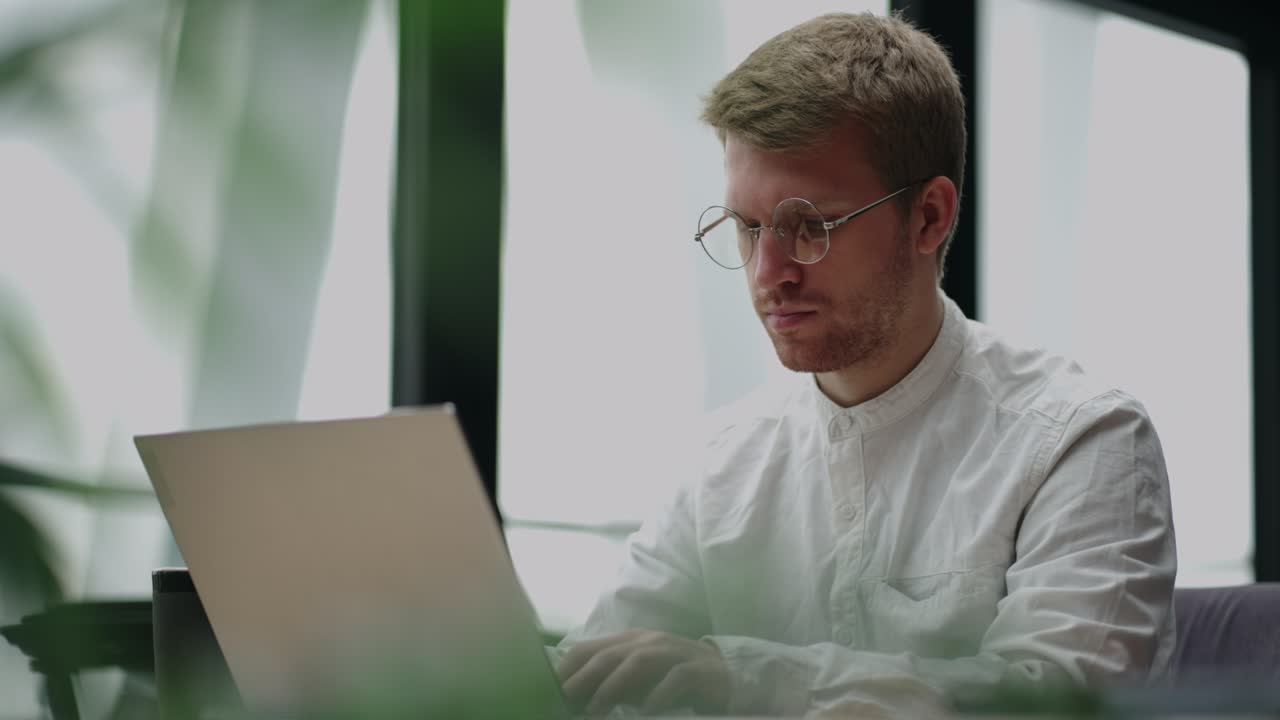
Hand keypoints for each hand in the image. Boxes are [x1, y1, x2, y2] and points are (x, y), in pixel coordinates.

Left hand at [557, 629, 729, 714]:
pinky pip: (675, 678)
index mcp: (630, 642)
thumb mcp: (639, 682)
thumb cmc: (674, 681)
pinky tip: (646, 711)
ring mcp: (673, 652)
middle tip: (563, 701)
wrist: (726, 675)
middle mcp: (648, 642)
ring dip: (613, 685)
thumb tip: (575, 701)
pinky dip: (658, 694)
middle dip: (582, 678)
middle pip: (608, 654)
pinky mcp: (697, 669)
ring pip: (638, 661)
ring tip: (596, 709)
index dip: (566, 669)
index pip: (588, 649)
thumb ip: (612, 685)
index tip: (547, 692)